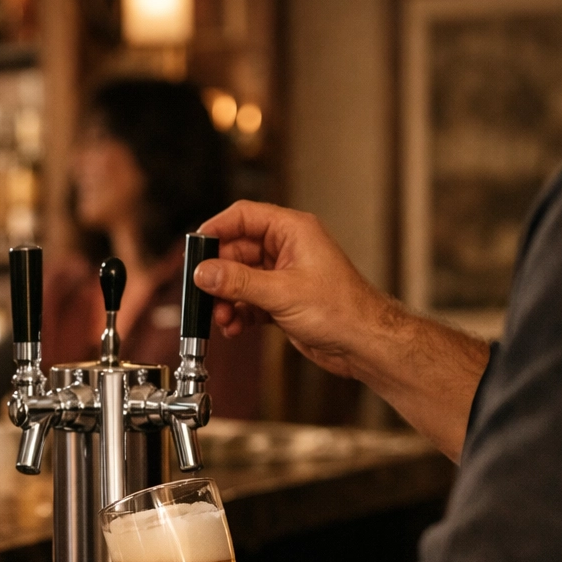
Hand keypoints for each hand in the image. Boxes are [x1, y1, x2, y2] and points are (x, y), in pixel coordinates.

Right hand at [195, 200, 489, 461]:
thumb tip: (204, 272)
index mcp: (293, 231)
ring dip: (226, 299)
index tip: (196, 248)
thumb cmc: (343, 310)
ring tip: (222, 317)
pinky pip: (249, 301)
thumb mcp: (282, 293)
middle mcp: (288, 249)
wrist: (364, 344)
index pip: (245, 216)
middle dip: (219, 275)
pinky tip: (234, 326)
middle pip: (237, 251)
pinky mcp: (282, 301)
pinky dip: (238, 313)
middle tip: (205, 293)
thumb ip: (238, 282)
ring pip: (240, 279)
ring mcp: (284, 276)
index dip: (217, 229)